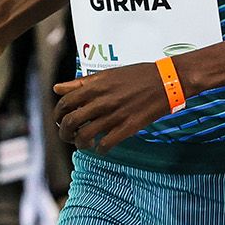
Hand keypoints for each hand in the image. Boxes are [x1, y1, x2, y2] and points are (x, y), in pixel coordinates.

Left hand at [52, 62, 174, 150]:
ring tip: (83, 143)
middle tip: (68, 135)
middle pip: (70, 122)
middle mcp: (102, 101)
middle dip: (64, 132)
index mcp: (95, 86)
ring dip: (80, 143)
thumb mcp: (107, 74)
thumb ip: (81, 83)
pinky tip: (101, 147)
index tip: (59, 119)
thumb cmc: (137, 75)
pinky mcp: (128, 127)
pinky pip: (105, 144)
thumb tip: (57, 89)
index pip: (65, 103)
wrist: (167, 81)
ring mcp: (115, 115)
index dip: (57, 114)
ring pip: (85, 136)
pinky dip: (99, 149)